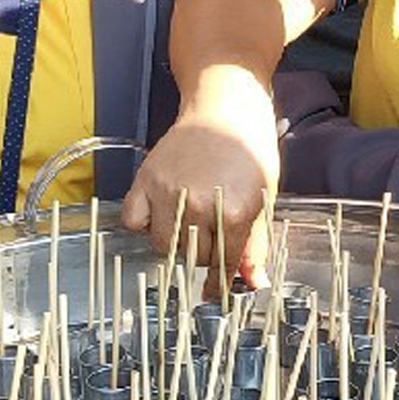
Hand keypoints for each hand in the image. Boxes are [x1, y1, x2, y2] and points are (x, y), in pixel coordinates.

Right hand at [122, 67, 279, 286]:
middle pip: (194, 257)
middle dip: (204, 256)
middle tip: (211, 237)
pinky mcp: (146, 179)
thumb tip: (251, 282)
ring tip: (190, 224)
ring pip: (163, 245)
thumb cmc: (250, 148)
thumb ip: (254, 244)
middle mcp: (199, 203)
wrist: (226, 105)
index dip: (220, 282)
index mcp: (235, 211)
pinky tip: (162, 214)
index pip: (224, 263)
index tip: (213, 294)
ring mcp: (169, 191)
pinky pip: (134, 221)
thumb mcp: (264, 197)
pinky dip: (145, 225)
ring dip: (176, 244)